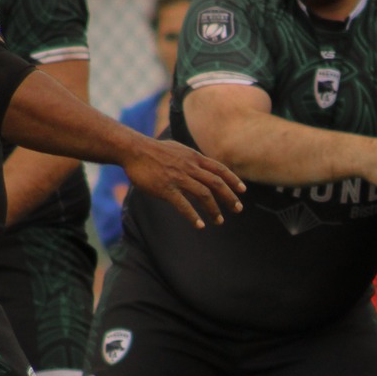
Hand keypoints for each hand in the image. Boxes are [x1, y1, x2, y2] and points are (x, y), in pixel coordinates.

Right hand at [124, 138, 245, 227]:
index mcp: (194, 157)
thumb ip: (191, 158)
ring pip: (203, 194)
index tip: (243, 191)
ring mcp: (178, 177)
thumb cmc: (154, 150)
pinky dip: (193, 216)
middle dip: (229, 197)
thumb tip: (200, 164)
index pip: (219, 169)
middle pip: (216, 183)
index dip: (233, 180)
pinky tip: (200, 226)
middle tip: (237, 209)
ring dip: (214, 209)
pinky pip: (183, 205)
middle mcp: (190, 167)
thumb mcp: (178, 149)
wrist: (133, 149)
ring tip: (219, 221)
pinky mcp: (165, 188)